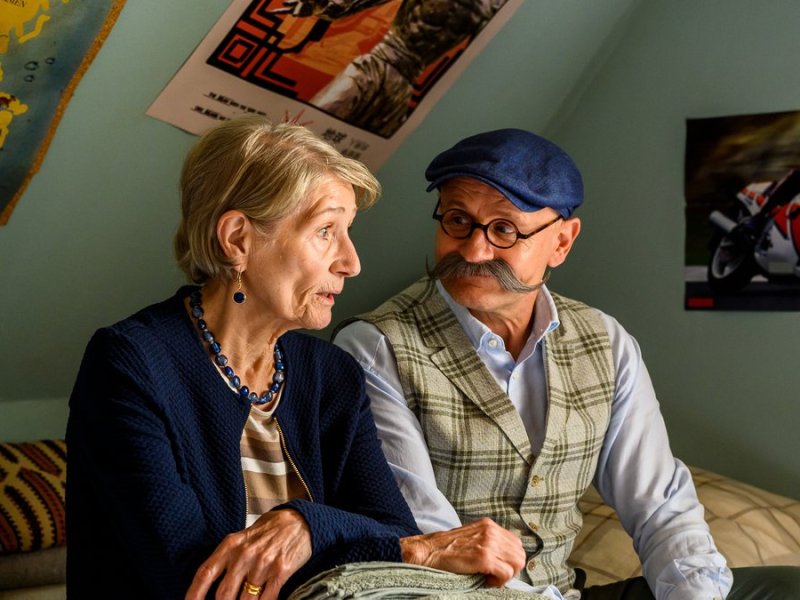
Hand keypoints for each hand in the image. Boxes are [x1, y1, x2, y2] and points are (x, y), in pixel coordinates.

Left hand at [185, 509, 311, 599]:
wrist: (298, 521)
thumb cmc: (266, 532)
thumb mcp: (241, 539)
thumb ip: (225, 560)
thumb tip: (209, 589)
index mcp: (230, 545)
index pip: (205, 574)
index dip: (194, 595)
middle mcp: (244, 554)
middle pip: (223, 594)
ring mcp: (263, 563)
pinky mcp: (281, 570)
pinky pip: (267, 599)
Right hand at [399, 518, 525, 586]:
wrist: (427, 552)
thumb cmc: (446, 550)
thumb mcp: (471, 538)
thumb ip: (487, 542)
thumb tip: (503, 559)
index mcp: (488, 525)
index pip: (516, 544)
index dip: (509, 560)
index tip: (497, 568)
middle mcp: (491, 531)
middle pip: (520, 554)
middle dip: (510, 569)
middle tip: (494, 575)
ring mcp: (488, 543)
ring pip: (516, 564)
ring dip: (505, 575)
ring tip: (488, 577)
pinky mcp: (484, 557)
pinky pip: (506, 573)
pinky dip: (498, 581)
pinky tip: (484, 579)